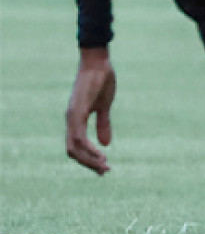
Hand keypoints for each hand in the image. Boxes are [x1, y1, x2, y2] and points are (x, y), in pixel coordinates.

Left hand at [65, 48, 115, 174]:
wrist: (98, 61)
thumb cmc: (101, 80)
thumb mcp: (104, 105)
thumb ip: (103, 124)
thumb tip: (106, 144)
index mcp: (76, 119)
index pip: (76, 147)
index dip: (88, 159)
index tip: (104, 167)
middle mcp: (70, 120)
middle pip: (73, 152)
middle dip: (88, 164)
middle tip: (105, 172)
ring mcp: (72, 117)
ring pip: (74, 148)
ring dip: (89, 160)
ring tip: (104, 166)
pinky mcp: (77, 112)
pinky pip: (79, 138)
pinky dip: (89, 149)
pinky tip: (102, 153)